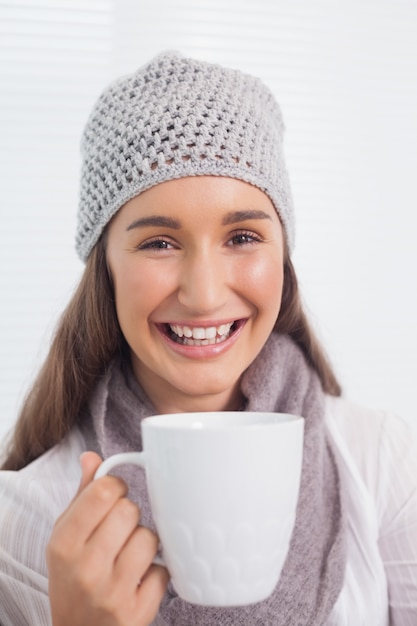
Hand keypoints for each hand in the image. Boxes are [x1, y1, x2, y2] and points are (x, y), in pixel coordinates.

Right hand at [47, 452, 168, 625]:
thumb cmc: (73, 578)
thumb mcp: (65, 537)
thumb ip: (82, 495)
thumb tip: (91, 457)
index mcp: (64, 544)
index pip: (103, 491)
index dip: (115, 487)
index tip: (114, 496)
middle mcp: (86, 569)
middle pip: (130, 510)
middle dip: (129, 515)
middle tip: (119, 531)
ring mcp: (113, 593)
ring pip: (150, 538)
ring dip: (144, 543)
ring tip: (129, 556)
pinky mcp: (137, 612)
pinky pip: (164, 570)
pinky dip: (157, 572)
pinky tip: (140, 579)